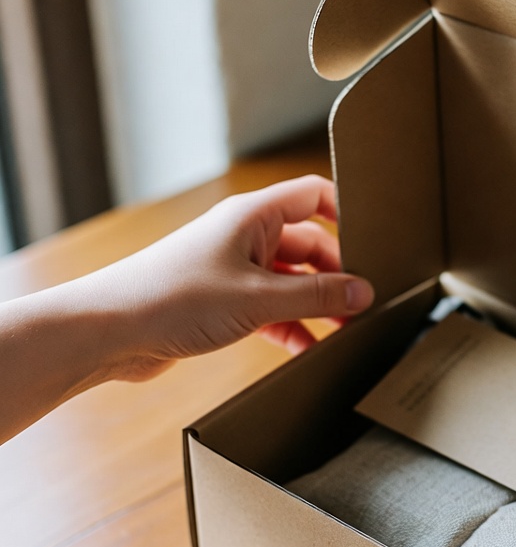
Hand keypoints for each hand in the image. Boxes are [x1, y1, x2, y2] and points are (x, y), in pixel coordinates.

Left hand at [91, 174, 374, 380]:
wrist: (110, 332)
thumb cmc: (172, 298)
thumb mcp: (258, 297)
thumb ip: (317, 295)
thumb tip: (363, 292)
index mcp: (252, 216)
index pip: (313, 196)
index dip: (346, 214)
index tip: (374, 245)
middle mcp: (244, 237)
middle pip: (309, 245)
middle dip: (338, 275)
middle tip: (365, 305)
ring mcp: (233, 271)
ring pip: (292, 282)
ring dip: (318, 305)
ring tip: (346, 332)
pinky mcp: (222, 303)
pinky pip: (271, 310)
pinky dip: (292, 327)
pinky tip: (309, 350)